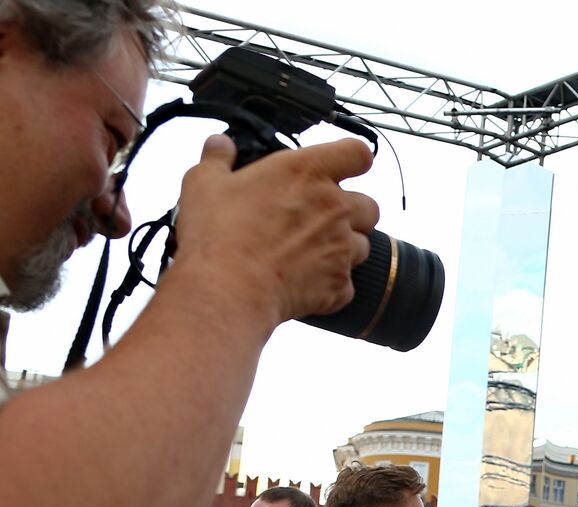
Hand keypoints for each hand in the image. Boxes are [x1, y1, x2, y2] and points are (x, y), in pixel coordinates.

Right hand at [175, 135, 379, 325]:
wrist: (228, 288)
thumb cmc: (218, 234)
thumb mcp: (204, 183)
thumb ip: (218, 158)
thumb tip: (220, 145)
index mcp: (307, 173)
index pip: (357, 153)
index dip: (353, 159)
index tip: (342, 167)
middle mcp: (335, 208)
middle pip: (370, 206)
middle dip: (353, 212)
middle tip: (321, 219)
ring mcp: (342, 248)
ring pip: (362, 246)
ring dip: (343, 248)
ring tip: (308, 253)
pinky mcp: (339, 284)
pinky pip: (346, 285)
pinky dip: (330, 286)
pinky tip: (304, 283)